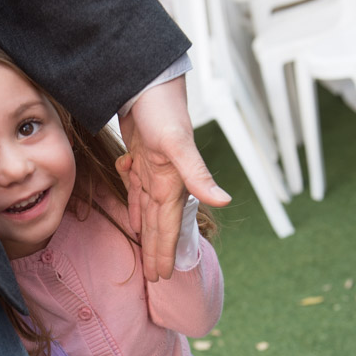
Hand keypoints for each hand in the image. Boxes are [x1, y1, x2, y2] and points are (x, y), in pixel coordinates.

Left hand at [117, 76, 229, 280]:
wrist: (146, 77)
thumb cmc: (161, 107)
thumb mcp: (177, 142)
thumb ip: (198, 173)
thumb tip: (223, 202)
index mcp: (172, 181)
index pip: (167, 225)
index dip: (164, 250)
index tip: (162, 275)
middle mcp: (164, 178)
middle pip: (157, 222)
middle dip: (156, 249)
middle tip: (154, 277)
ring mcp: (152, 166)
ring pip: (147, 208)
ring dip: (146, 230)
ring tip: (146, 253)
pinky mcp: (140, 154)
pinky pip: (136, 187)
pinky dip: (134, 203)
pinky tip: (132, 214)